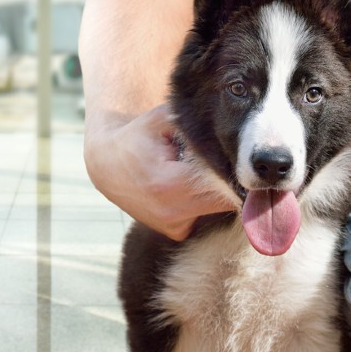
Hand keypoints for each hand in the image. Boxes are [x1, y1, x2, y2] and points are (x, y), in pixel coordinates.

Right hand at [84, 104, 235, 240]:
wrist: (108, 166)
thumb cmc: (138, 138)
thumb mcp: (162, 120)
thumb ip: (194, 124)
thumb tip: (231, 134)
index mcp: (170, 185)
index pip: (223, 183)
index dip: (236, 170)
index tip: (243, 158)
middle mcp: (172, 213)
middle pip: (225, 201)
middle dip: (233, 182)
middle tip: (238, 163)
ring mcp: (173, 226)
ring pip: (217, 209)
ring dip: (219, 192)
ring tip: (206, 170)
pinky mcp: (175, 231)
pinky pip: (204, 215)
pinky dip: (205, 201)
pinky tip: (193, 185)